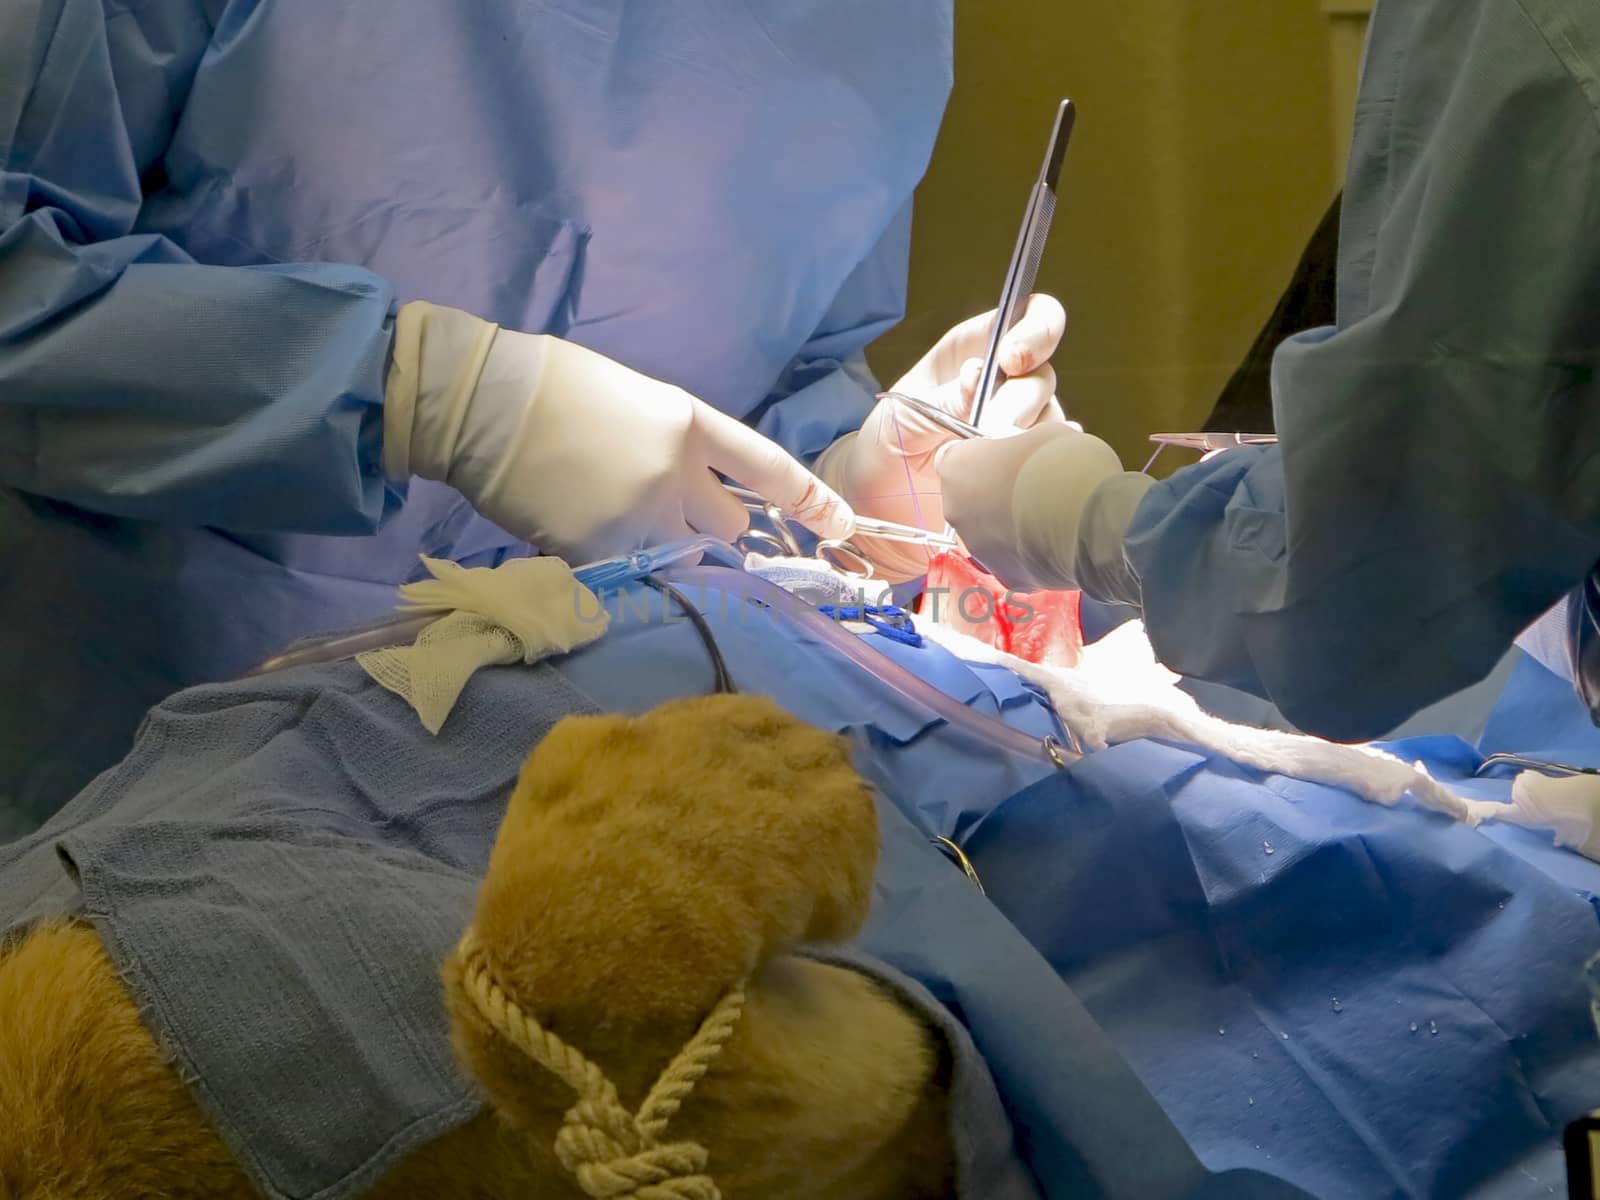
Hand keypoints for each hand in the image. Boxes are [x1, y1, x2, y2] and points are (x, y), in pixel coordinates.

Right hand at [384, 302, 852, 563]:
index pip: (767, 468)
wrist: (480, 400)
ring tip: (620, 529)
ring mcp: (637, 516)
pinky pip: (628, 577)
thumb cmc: (551, 387)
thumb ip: (674, 448)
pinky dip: (615, 569)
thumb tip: (687, 490)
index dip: (810, 499)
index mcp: (687, 424)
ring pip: (682, 563)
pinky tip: (579, 535)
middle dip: (711, 532)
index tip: (845, 526)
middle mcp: (675, 474)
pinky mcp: (596, 551)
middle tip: (676, 522)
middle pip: (728, 531)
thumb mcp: (633, 402)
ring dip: (664, 556)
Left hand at [816, 295, 1067, 580]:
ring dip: (1024, 442)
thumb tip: (979, 378)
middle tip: (989, 430)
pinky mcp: (1025, 466)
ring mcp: (1021, 425)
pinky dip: (1038, 470)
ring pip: (1051, 421)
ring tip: (985, 464)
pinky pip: (1050, 462)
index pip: (1029, 317)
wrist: (882, 501)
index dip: (1035, 331)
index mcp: (976, 350)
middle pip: (1043, 377)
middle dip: (1019, 403)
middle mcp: (1007, 383)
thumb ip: (944, 396)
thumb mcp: (905, 414)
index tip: (1011, 361)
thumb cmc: (888, 443)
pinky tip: (1017, 481)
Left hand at [937, 421, 1125, 592]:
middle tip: (1029, 485)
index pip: (955, 458)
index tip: (1004, 457)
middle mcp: (957, 510)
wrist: (1087, 514)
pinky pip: (1014, 559)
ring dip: (1011, 523)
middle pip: (971, 498)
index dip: (982, 456)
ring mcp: (978, 547)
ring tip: (1048, 514)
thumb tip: (1036, 446)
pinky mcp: (1005, 575)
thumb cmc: (1061, 463)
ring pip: (991, 532)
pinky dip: (1030, 552)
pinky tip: (1055, 540)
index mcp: (956, 467)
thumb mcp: (1039, 433)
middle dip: (995, 492)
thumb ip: (1021, 443)